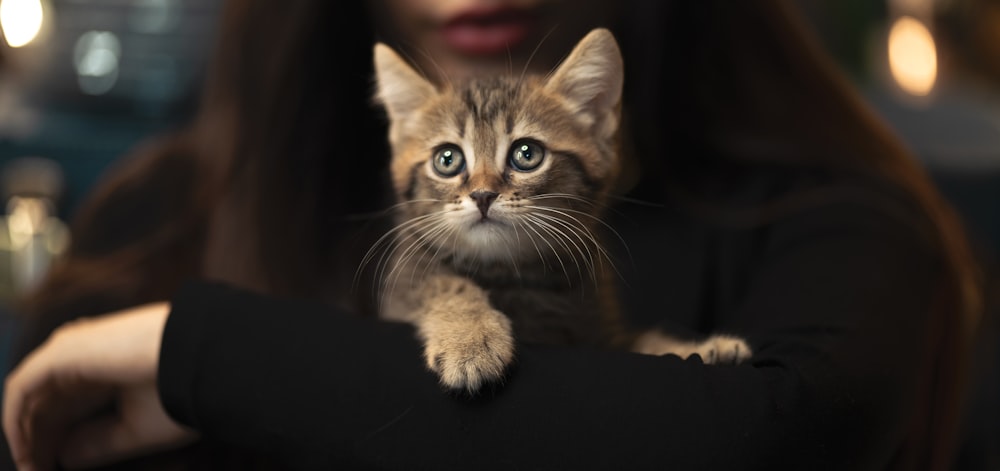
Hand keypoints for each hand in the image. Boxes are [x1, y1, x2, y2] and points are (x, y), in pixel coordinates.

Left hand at [3, 303, 196, 469]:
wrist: (200, 358)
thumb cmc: (181, 391)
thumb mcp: (136, 428)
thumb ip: (98, 441)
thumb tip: (64, 456)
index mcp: (108, 369)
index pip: (69, 408)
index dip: (58, 443)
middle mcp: (86, 356)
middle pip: (47, 404)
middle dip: (38, 441)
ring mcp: (72, 350)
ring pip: (31, 396)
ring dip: (25, 433)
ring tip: (30, 466)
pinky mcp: (62, 352)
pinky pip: (22, 389)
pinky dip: (16, 420)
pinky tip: (25, 449)